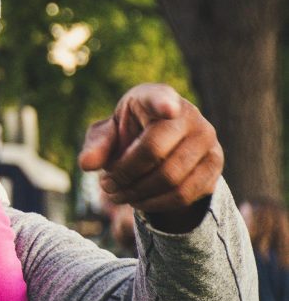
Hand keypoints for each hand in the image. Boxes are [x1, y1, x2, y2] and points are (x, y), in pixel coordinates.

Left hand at [78, 84, 223, 231]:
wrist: (161, 145)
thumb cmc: (128, 133)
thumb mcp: (106, 134)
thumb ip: (96, 145)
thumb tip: (86, 164)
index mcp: (156, 96)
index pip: (161, 99)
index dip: (163, 104)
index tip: (167, 109)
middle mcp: (188, 115)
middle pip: (155, 151)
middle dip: (125, 175)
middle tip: (106, 185)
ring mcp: (207, 140)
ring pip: (171, 178)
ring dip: (138, 194)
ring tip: (117, 195)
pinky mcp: (215, 165)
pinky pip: (184, 195)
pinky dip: (156, 204)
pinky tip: (138, 201)